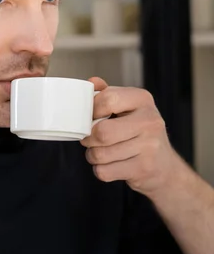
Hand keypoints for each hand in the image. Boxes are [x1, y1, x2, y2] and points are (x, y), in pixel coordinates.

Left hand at [81, 77, 176, 196]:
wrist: (164, 166)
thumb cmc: (140, 133)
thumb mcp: (128, 108)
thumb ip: (107, 94)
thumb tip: (92, 82)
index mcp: (143, 100)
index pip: (107, 99)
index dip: (90, 111)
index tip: (90, 118)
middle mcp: (150, 121)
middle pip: (102, 132)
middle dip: (88, 139)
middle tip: (91, 139)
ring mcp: (149, 146)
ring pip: (100, 154)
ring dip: (93, 156)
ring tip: (103, 152)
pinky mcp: (143, 168)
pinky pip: (104, 171)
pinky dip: (101, 170)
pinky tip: (112, 165)